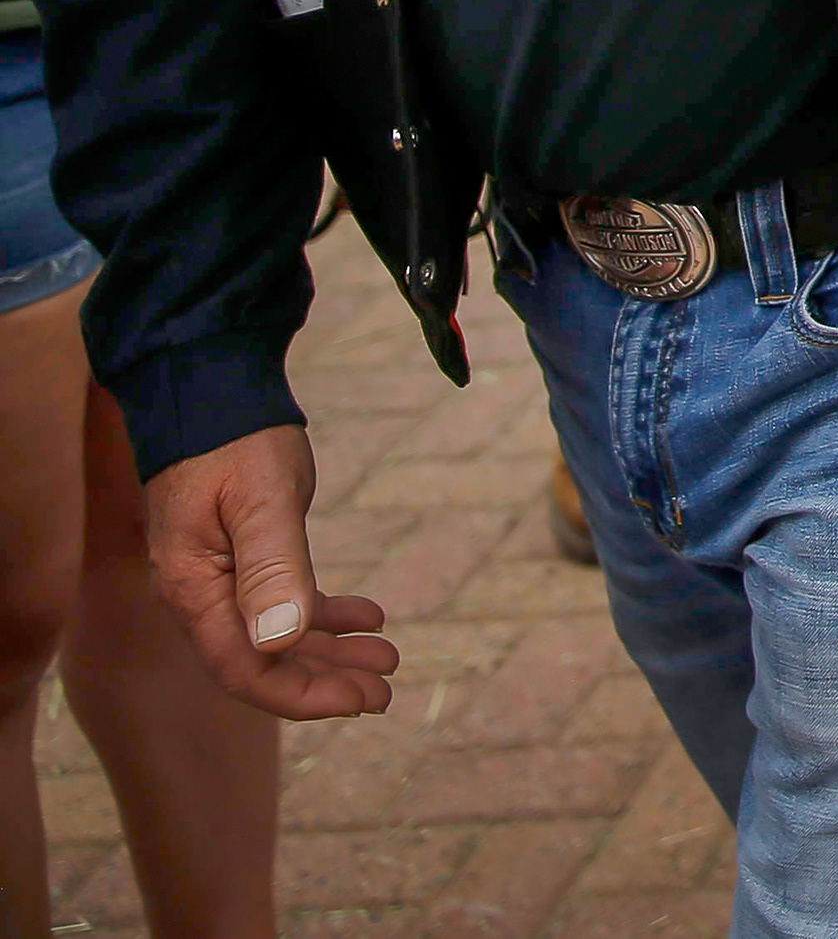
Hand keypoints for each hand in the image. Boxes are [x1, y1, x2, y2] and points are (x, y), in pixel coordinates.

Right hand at [142, 425, 396, 717]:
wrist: (211, 391)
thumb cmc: (236, 441)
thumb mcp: (263, 500)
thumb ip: (272, 569)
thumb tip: (280, 642)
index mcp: (195, 591)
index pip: (245, 670)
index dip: (302, 695)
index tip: (361, 701)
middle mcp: (200, 595)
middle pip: (263, 663)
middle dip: (326, 682)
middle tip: (386, 691)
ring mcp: (218, 577)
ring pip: (277, 636)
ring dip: (330, 652)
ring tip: (388, 659)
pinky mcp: (241, 555)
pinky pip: (282, 602)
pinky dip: (324, 615)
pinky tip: (368, 617)